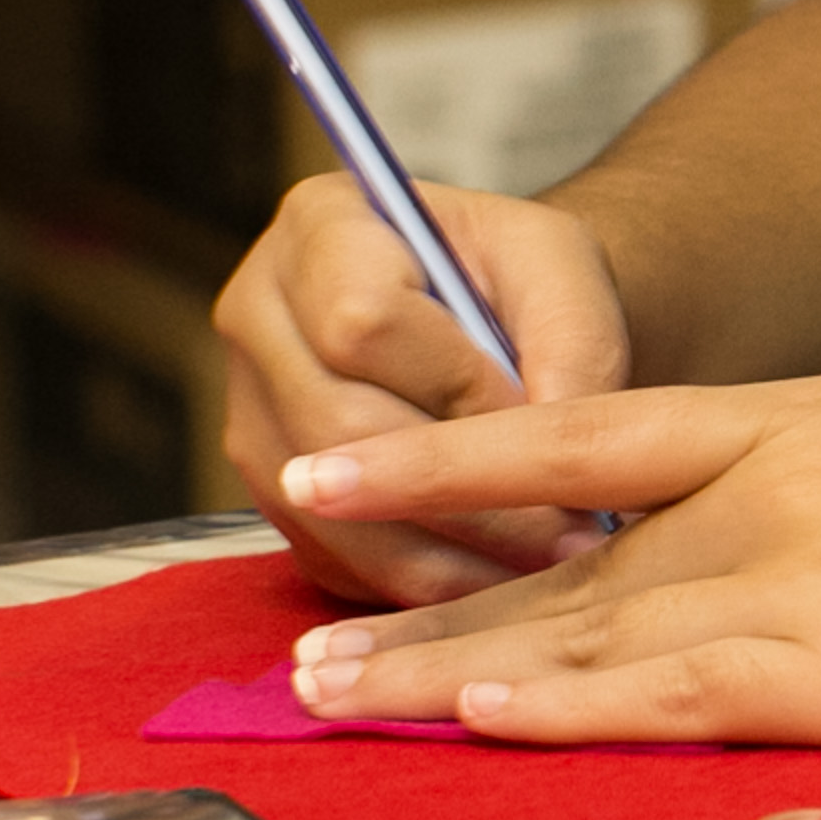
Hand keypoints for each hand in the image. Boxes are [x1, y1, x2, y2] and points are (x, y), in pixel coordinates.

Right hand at [217, 177, 634, 604]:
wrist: (502, 323)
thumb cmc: (528, 282)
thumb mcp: (567, 269)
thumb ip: (570, 339)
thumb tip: (547, 442)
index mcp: (320, 227)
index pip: (360, 322)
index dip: (461, 387)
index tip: (551, 428)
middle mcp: (256, 316)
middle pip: (333, 426)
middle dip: (461, 492)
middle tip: (571, 535)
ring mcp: (249, 412)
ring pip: (326, 512)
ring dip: (446, 555)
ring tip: (549, 574)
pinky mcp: (272, 496)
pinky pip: (333, 561)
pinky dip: (421, 588)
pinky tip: (503, 592)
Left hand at [268, 373, 820, 749]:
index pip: (596, 429)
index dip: (454, 452)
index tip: (340, 470)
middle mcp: (788, 477)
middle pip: (561, 545)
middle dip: (421, 594)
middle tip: (295, 642)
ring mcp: (808, 565)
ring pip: (583, 622)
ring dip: (443, 667)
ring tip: (322, 695)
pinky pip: (661, 685)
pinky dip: (551, 700)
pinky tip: (467, 718)